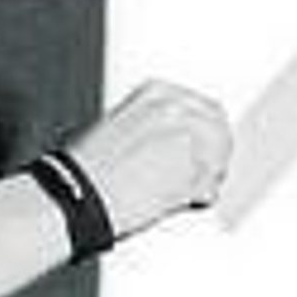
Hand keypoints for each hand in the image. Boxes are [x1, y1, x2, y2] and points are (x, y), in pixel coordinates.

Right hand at [65, 79, 230, 240]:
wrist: (76, 193)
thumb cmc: (87, 167)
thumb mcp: (120, 125)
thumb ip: (155, 129)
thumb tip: (172, 145)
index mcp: (159, 93)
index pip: (206, 110)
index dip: (208, 135)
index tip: (205, 151)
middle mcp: (178, 111)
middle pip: (220, 133)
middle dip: (215, 156)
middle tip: (204, 174)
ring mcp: (188, 142)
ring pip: (218, 163)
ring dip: (205, 179)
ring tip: (184, 192)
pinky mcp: (190, 176)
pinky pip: (209, 190)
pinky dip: (198, 200)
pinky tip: (181, 203)